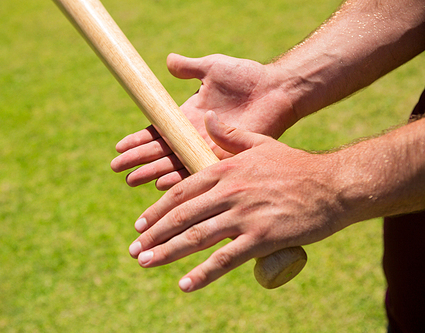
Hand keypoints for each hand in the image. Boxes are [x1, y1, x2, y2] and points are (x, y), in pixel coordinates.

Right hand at [111, 53, 296, 189]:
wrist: (275, 89)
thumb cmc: (245, 77)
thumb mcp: (211, 68)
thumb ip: (189, 67)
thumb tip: (168, 61)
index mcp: (187, 117)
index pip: (157, 132)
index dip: (138, 140)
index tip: (118, 147)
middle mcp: (194, 137)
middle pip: (160, 151)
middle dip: (138, 160)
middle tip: (117, 169)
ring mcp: (207, 148)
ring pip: (174, 164)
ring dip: (152, 172)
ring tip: (132, 180)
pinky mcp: (223, 157)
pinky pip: (197, 170)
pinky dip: (180, 177)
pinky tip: (162, 185)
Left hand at [128, 112, 345, 291]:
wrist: (335, 184)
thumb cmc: (297, 166)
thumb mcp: (262, 143)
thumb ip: (231, 134)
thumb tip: (207, 117)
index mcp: (227, 169)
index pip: (181, 191)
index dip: (157, 210)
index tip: (141, 225)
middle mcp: (231, 191)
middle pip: (182, 215)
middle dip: (154, 234)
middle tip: (134, 249)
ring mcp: (245, 215)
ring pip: (196, 237)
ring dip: (167, 252)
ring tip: (145, 263)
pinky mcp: (262, 238)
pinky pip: (226, 259)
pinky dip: (203, 273)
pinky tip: (184, 284)